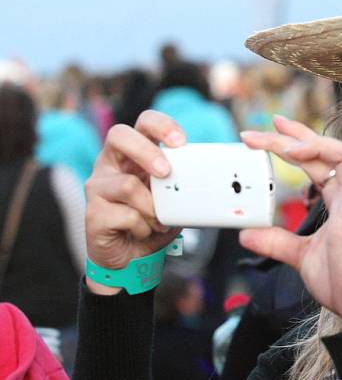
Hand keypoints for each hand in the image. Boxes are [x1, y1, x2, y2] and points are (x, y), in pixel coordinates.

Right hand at [84, 110, 185, 294]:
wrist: (131, 256)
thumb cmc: (152, 219)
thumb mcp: (172, 197)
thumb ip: (183, 182)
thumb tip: (209, 176)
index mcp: (132, 153)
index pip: (143, 123)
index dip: (161, 125)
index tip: (181, 142)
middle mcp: (110, 164)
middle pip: (119, 136)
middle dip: (147, 152)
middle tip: (166, 172)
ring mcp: (97, 187)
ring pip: (126, 185)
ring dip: (152, 207)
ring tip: (159, 220)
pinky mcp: (92, 212)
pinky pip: (125, 215)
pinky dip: (143, 226)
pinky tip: (144, 231)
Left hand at [239, 115, 341, 328]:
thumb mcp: (301, 256)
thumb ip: (276, 241)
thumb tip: (246, 234)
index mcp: (341, 201)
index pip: (316, 162)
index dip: (295, 142)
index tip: (271, 128)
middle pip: (322, 154)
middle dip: (291, 137)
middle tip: (259, 130)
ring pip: (338, 160)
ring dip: (309, 145)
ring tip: (280, 140)